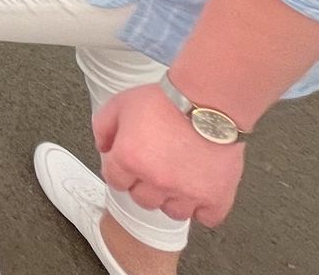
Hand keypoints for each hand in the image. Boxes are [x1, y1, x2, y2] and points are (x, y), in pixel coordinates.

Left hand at [94, 83, 245, 226]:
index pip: (115, 182)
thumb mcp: (121, 103)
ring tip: (180, 177)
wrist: (209, 100)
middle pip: (142, 199)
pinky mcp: (215, 196)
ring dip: (174, 198)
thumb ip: (103, 127)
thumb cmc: (168, 100)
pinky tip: (201, 190)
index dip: (123, 171)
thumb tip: (103, 148)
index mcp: (129, 159)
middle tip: (157, 167)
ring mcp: (186, 191)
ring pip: (173, 212)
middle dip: (146, 185)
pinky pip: (207, 218)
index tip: (132, 165)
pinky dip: (204, 208)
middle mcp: (156, 180)